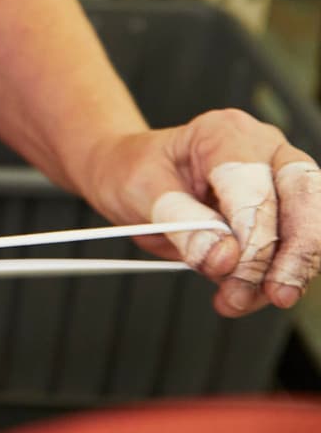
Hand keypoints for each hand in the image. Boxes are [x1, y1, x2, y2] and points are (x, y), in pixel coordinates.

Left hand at [86, 109, 320, 316]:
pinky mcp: (281, 213)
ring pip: (310, 225)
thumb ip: (182, 222)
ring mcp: (277, 179)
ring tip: (239, 299)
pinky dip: (273, 278)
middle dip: (295, 253)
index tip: (232, 269)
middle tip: (274, 294)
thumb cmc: (134, 169)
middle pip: (304, 197)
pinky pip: (293, 248)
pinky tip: (244, 295)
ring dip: (284, 272)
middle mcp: (263, 149)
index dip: (252, 234)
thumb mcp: (141, 190)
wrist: (130, 172)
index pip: (254, 185)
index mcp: (225, 133)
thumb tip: (224, 257)